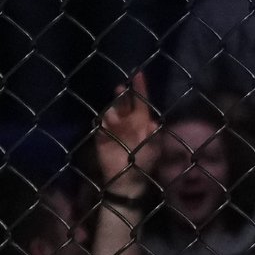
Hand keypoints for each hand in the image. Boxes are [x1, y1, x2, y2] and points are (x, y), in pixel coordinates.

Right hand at [92, 82, 161, 198]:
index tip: (138, 74)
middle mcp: (127, 121)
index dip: (140, 88)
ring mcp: (114, 128)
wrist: (127, 180)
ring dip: (113, 112)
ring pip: (111, 113)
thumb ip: (152, 137)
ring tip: (114, 118)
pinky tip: (106, 127)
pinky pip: (101, 127)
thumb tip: (153, 123)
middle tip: (119, 89)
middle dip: (122, 96)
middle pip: (124, 103)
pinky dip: (103, 125)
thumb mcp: (152, 150)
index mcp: (142, 121)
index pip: (141, 101)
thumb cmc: (144, 163)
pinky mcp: (101, 137)